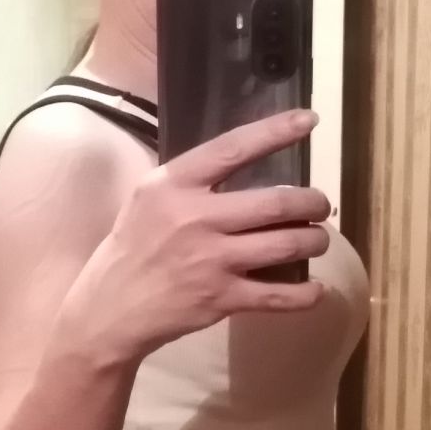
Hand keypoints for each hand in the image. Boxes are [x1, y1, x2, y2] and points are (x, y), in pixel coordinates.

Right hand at [69, 108, 331, 363]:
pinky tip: (314, 288)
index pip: (233, 148)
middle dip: (312, 202)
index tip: (309, 120)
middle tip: (321, 205)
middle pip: (276, 202)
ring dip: (315, 241)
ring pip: (286, 245)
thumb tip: (241, 156)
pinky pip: (279, 295)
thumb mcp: (148, 198)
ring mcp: (210, 260)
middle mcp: (195, 218)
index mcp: (174, 185)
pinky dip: (306, 293)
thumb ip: (190, 179)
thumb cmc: (133, 247)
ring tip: (317, 238)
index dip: (276, 131)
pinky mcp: (221, 298)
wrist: (109, 309)